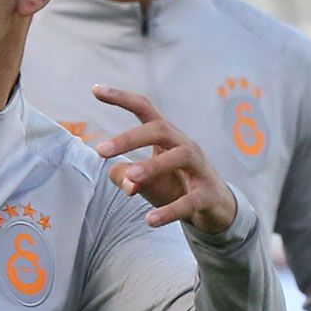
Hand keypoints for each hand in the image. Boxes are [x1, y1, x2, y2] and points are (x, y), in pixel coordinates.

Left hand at [92, 85, 238, 233]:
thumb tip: (125, 180)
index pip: (144, 108)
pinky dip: (170, 210)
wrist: (215, 210)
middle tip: (100, 151)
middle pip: (160, 129)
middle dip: (130, 138)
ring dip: (153, 167)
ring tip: (130, 181)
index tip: (95, 90)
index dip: (121, 98)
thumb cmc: (174, 185)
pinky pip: (191, 200)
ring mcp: (200, 168)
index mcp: (166, 137)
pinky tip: (150, 220)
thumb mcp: (143, 180)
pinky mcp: (209, 194)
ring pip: (180, 157)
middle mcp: (184, 146)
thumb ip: (123, 176)